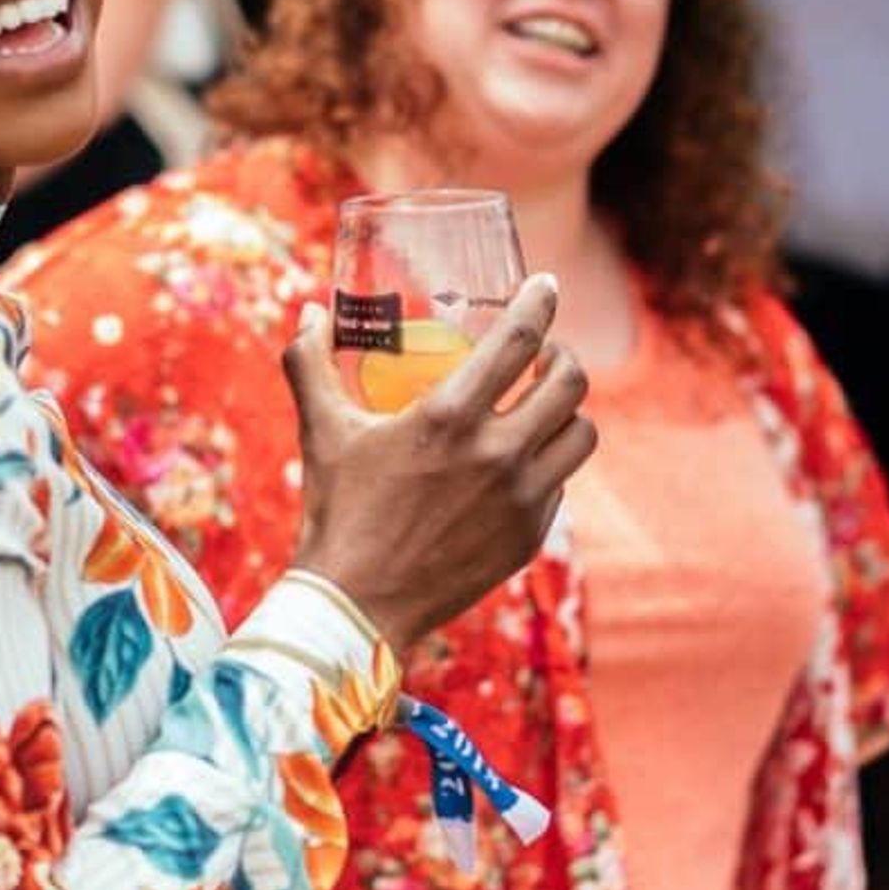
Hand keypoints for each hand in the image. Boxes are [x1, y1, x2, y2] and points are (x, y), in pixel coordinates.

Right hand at [282, 273, 595, 651]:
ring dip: (568, 411)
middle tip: (541, 354)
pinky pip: (561, 483)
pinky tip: (522, 460)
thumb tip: (307, 312)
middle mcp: (497, 453)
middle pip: (569, 383)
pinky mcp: (529, 536)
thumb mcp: (320, 429)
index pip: (518, 340)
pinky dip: (549, 462)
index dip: (539, 302)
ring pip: (581, 435)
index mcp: (448, 416)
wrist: (357, 604)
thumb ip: (310, 362)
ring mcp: (521, 499)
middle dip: (562, 356)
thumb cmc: (336, 510)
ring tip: (544, 404)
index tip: (545, 285)